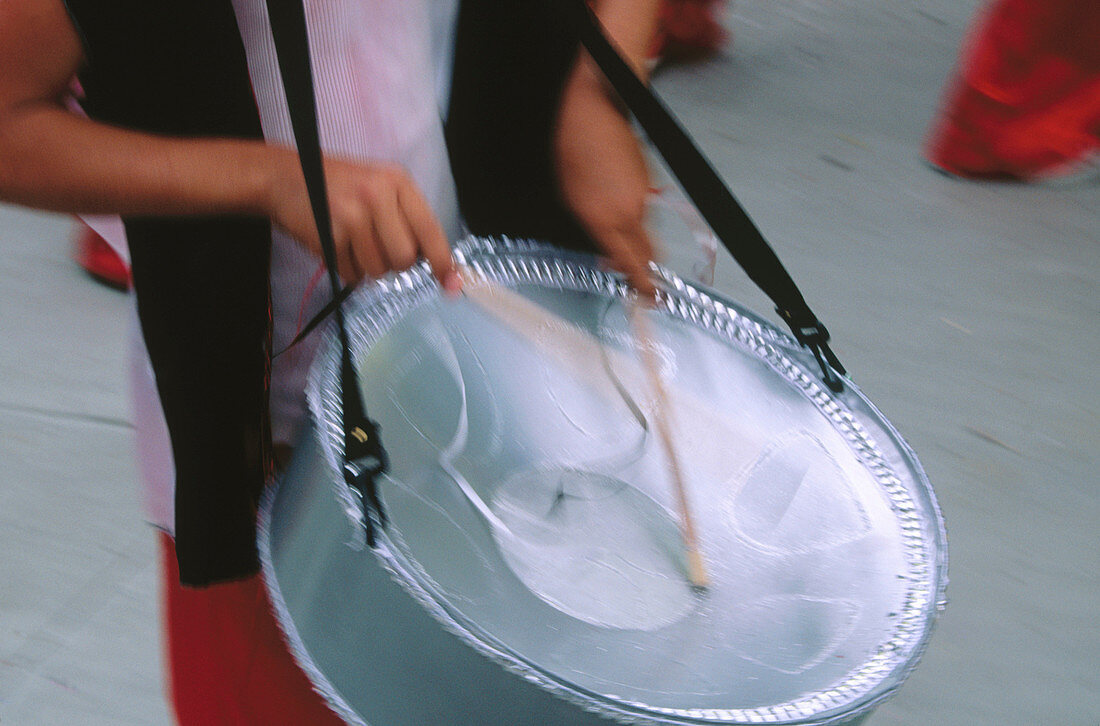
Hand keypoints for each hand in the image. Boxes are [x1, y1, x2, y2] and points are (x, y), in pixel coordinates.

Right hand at [267, 151, 460, 291]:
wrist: (282, 176)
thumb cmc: (336, 186)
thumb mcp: (376, 186)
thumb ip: (405, 217)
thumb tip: (435, 262)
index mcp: (396, 181)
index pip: (429, 228)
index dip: (442, 261)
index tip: (451, 282)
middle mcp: (377, 195)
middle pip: (405, 258)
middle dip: (394, 263)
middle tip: (377, 247)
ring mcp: (352, 215)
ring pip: (379, 269)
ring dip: (368, 267)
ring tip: (352, 242)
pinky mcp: (329, 235)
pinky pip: (352, 273)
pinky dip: (346, 268)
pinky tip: (336, 245)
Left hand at [555, 61, 655, 297]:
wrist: (593, 111)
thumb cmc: (572, 150)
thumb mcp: (571, 198)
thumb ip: (594, 231)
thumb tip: (608, 255)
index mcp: (605, 219)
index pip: (630, 263)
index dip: (642, 284)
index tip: (649, 299)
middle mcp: (629, 211)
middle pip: (647, 253)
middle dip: (644, 269)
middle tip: (636, 279)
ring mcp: (643, 195)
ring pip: (645, 230)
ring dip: (635, 239)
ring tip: (615, 233)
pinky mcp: (650, 181)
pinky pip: (646, 208)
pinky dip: (635, 215)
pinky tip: (617, 204)